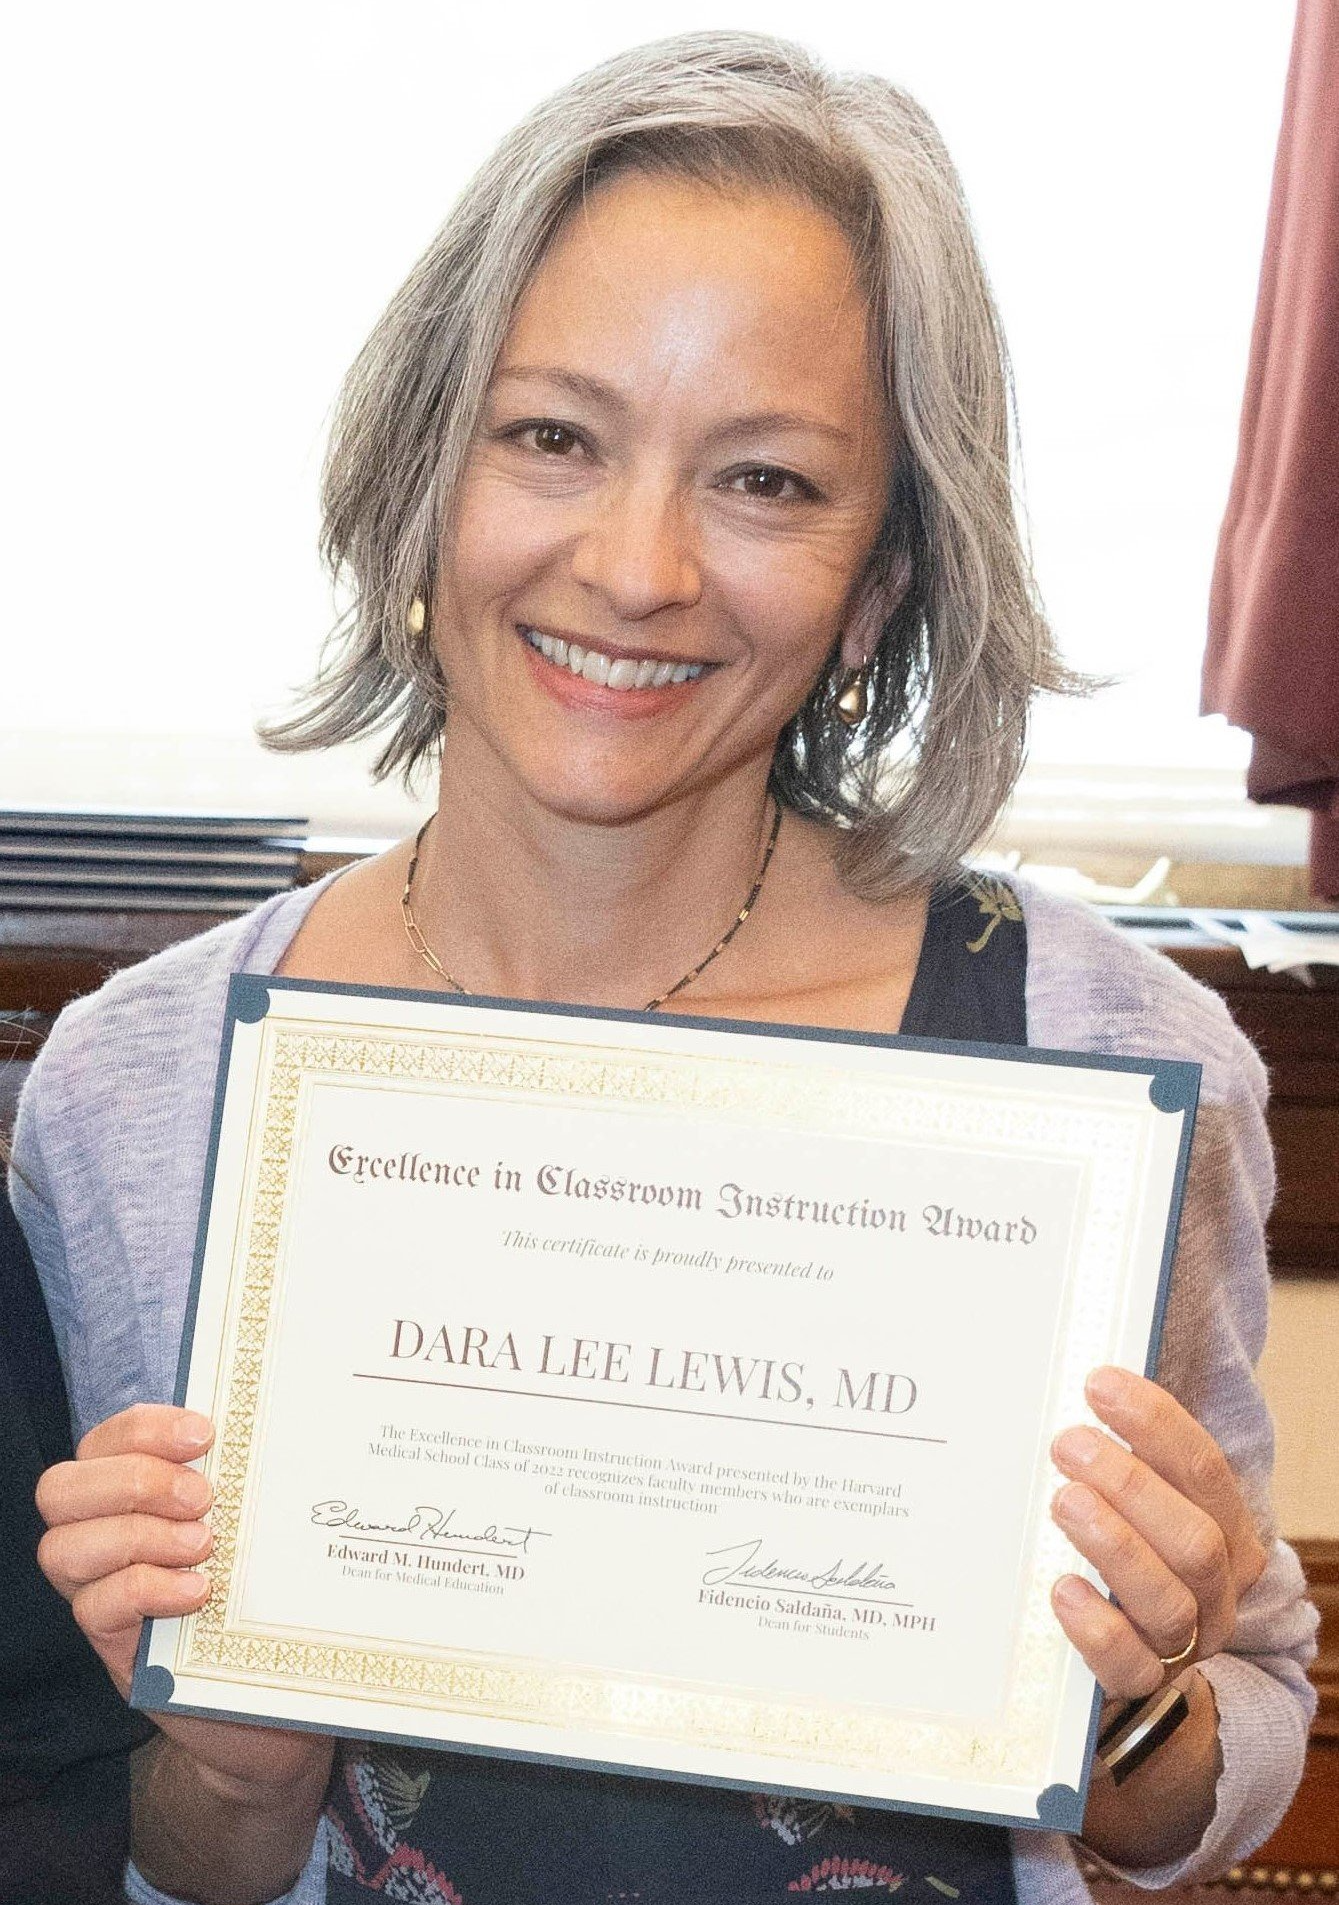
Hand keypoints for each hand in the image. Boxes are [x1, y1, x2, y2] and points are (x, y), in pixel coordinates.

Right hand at [37, 1402, 331, 1798]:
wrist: (273, 1703)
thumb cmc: (264, 1596)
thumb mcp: (254, 1529)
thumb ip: (244, 1483)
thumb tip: (276, 1425)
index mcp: (131, 1493)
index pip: (104, 1441)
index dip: (144, 1429)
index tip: (206, 1435)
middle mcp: (100, 1538)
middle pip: (60, 1490)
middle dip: (133, 1480)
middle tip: (203, 1499)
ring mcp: (99, 1594)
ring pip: (62, 1549)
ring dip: (137, 1535)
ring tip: (204, 1545)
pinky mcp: (113, 1648)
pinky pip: (94, 1609)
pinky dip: (147, 1589)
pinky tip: (198, 1591)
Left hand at [1049, 1366, 1267, 1699]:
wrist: (1129, 1672)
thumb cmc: (1126, 1562)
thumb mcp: (1136, 1508)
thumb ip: (1122, 1460)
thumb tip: (1082, 1387)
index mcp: (1225, 1533)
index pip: (1204, 1470)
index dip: (1155, 1423)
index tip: (1099, 1384)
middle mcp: (1215, 1591)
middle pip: (1196, 1539)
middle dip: (1131, 1484)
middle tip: (1068, 1444)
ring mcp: (1182, 1643)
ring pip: (1169, 1599)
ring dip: (1116, 1544)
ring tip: (1065, 1501)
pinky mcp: (1140, 1686)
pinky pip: (1129, 1665)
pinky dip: (1097, 1625)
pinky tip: (1063, 1589)